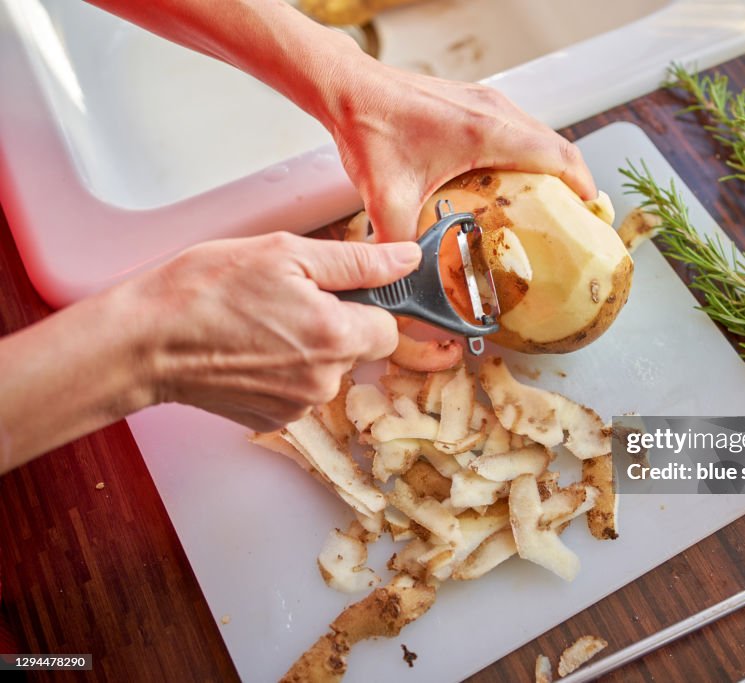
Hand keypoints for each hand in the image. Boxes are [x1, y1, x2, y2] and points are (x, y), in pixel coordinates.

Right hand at [133, 232, 420, 431]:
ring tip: (260, 324)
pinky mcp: (273, 420)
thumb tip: (407, 260)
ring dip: (307, 348)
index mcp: (337, 337)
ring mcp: (298, 406)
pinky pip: (299, 390)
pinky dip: (282, 371)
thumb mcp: (285, 253)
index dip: (365, 305)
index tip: (334, 292)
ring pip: (327, 370)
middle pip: (358, 349)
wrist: (145, 342)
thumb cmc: (205, 290)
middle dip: (334, 324)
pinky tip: (249, 350)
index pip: (389, 327)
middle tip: (285, 300)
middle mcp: (325, 380)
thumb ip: (358, 261)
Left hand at [320, 55, 597, 241]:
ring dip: (551, 165)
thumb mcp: (383, 196)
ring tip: (551, 202)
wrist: (348, 87)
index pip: (557, 156)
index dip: (582, 186)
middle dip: (572, 181)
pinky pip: (518, 127)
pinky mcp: (474, 100)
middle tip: (575, 217)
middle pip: (555, 145)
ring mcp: (485, 101)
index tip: (592, 214)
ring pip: (538, 134)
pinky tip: (513, 178)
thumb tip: (406, 281)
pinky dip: (529, 152)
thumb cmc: (369, 127)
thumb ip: (398, 244)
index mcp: (485, 133)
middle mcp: (493, 111)